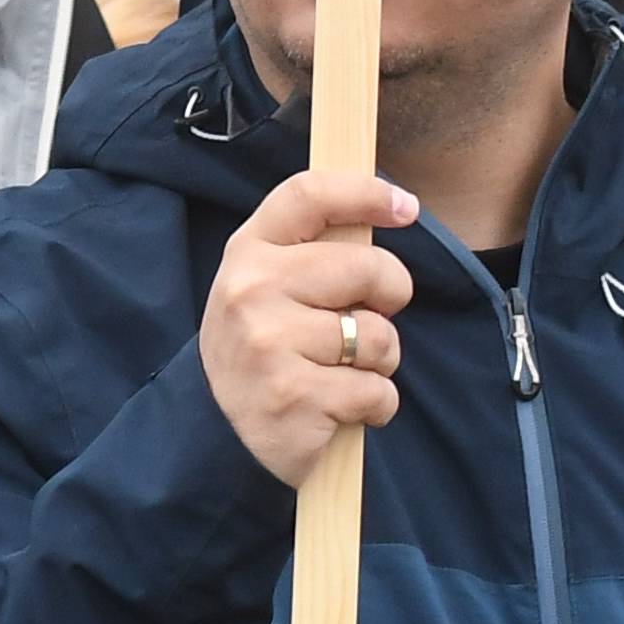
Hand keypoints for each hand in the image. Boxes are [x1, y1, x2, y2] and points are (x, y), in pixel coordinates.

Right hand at [201, 170, 414, 487]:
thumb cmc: (262, 347)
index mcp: (248, 251)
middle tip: (366, 320)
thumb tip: (385, 213)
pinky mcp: (294, 395)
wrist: (217, 430)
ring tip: (343, 372)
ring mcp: (269, 342)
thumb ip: (311, 253)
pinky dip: (375, 406)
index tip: (406, 206)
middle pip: (368, 268)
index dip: (364, 193)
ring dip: (379, 362)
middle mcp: (252, 288)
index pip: (308, 196)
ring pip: (380, 337)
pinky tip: (342, 409)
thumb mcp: (266, 286)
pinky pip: (378, 391)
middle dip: (390, 296)